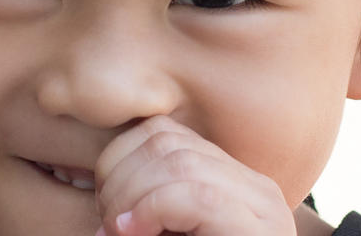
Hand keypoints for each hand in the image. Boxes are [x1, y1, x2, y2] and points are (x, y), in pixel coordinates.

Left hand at [95, 116, 296, 235]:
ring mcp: (263, 207)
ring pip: (179, 164)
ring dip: (131, 199)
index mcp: (234, 182)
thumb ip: (151, 206)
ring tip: (119, 234)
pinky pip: (195, 196)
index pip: (166, 134)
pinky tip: (135, 235)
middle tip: (107, 225)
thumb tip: (97, 184)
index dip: (120, 160)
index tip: (108, 210)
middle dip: (120, 180)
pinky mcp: (258, 230)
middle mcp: (255, 187)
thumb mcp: (171, 232)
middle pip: (167, 142)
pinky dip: (151, 212)